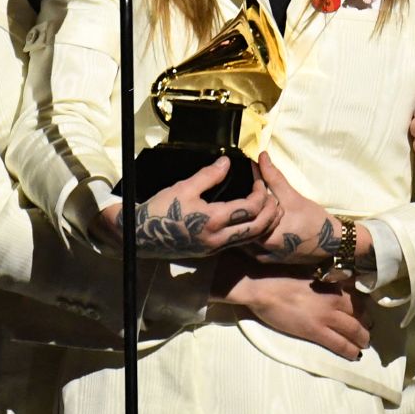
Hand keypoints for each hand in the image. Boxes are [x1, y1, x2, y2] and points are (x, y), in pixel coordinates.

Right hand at [93, 157, 279, 259]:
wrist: (141, 236)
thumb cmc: (161, 210)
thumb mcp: (183, 188)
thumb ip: (208, 175)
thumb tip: (227, 162)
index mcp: (213, 221)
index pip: (250, 208)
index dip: (260, 193)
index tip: (259, 180)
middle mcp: (218, 238)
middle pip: (258, 229)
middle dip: (270, 212)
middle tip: (272, 196)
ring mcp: (215, 248)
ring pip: (250, 239)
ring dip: (264, 223)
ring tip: (267, 207)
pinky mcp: (211, 251)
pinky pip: (239, 243)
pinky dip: (251, 231)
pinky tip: (249, 218)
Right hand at [214, 256, 371, 360]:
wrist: (263, 287)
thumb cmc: (280, 276)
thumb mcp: (308, 272)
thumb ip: (324, 279)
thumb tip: (334, 281)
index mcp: (331, 284)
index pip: (356, 298)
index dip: (363, 309)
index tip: (365, 315)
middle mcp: (334, 300)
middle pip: (360, 315)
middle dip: (366, 326)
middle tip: (366, 333)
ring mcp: (326, 316)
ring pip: (354, 331)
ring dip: (362, 340)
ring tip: (363, 346)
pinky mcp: (316, 331)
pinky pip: (340, 344)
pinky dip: (350, 351)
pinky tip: (355, 355)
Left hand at [248, 153, 371, 270]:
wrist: (333, 243)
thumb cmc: (314, 219)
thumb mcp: (292, 197)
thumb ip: (273, 177)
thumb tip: (261, 156)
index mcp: (265, 236)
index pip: (244, 216)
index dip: (247, 199)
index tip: (255, 186)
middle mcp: (262, 251)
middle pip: (243, 228)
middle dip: (246, 211)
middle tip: (251, 196)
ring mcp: (265, 258)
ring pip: (246, 238)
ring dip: (248, 223)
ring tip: (254, 208)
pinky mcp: (270, 261)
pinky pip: (254, 248)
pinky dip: (253, 235)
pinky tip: (259, 223)